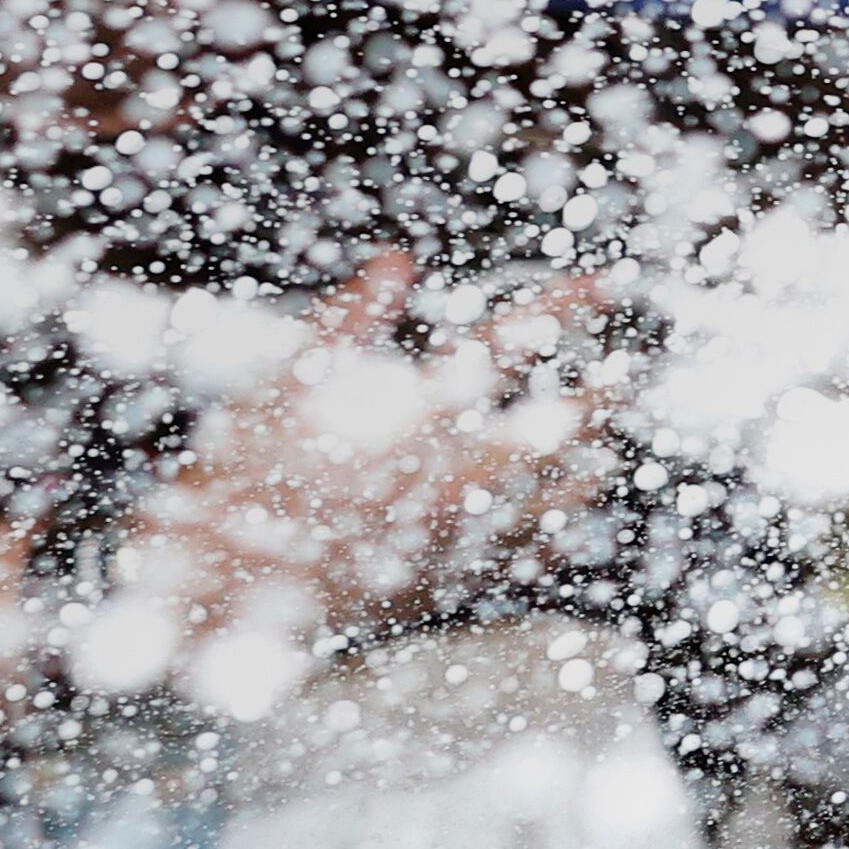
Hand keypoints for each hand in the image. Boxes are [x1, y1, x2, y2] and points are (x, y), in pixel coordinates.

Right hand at [131, 253, 621, 633]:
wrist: (221, 588)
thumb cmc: (243, 477)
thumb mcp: (281, 381)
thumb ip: (346, 317)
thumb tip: (395, 259)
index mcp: (419, 408)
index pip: (513, 338)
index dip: (565, 306)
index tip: (607, 287)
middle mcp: (456, 467)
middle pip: (564, 421)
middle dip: (602, 396)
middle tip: (628, 377)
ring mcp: (463, 530)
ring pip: (562, 494)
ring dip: (588, 466)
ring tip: (604, 453)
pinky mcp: (454, 582)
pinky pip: (531, 556)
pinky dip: (555, 533)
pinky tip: (562, 523)